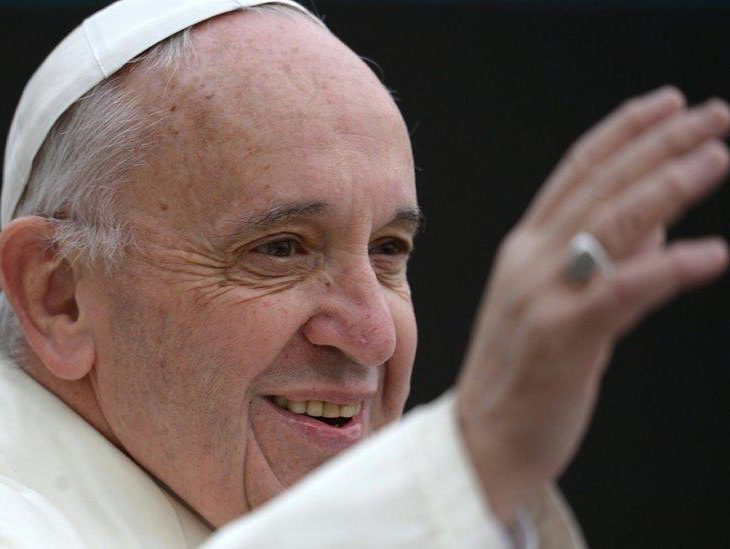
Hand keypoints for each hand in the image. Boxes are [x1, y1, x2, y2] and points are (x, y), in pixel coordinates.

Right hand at [454, 86, 729, 523]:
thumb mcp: (563, 305)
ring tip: (717, 156)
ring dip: (667, 185)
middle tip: (712, 115)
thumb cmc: (525, 377)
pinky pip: (621, 291)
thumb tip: (658, 221)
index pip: (576, 172)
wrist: (481, 443)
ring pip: (609, 224)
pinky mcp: (561, 337)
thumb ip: (605, 260)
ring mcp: (540, 296)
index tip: (669, 103)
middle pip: (598, 185)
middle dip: (658, 143)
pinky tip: (713, 252)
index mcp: (524, 249)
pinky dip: (669, 267)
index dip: (623, 133)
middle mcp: (528, 261)